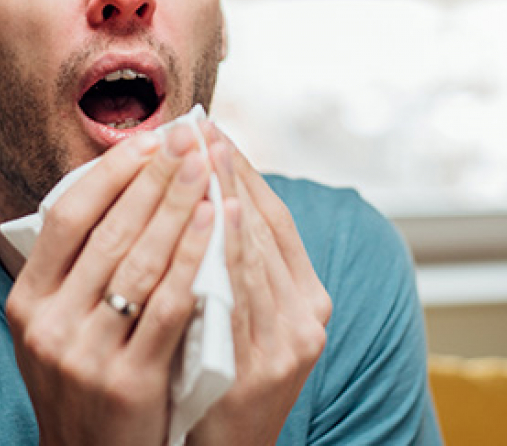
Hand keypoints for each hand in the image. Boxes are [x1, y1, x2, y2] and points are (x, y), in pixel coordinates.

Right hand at [5, 125, 215, 445]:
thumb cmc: (84, 383)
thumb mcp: (57, 327)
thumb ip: (75, 269)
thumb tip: (117, 184)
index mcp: (27, 301)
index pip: (67, 216)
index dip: (110, 172)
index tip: (149, 138)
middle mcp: (47, 324)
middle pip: (109, 230)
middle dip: (155, 177)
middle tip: (189, 137)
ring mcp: (85, 354)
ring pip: (142, 261)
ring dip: (180, 206)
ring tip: (209, 167)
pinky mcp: (128, 382)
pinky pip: (170, 306)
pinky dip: (197, 258)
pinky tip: (219, 223)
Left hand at [189, 126, 332, 445]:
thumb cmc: (221, 382)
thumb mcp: (242, 322)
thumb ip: (234, 268)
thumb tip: (204, 199)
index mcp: (309, 300)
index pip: (277, 220)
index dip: (245, 171)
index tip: (213, 130)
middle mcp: (307, 317)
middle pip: (265, 228)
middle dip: (229, 171)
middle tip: (197, 124)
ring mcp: (288, 343)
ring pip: (257, 253)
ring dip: (227, 196)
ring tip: (200, 150)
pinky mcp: (262, 369)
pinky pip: (241, 295)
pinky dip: (230, 250)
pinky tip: (216, 212)